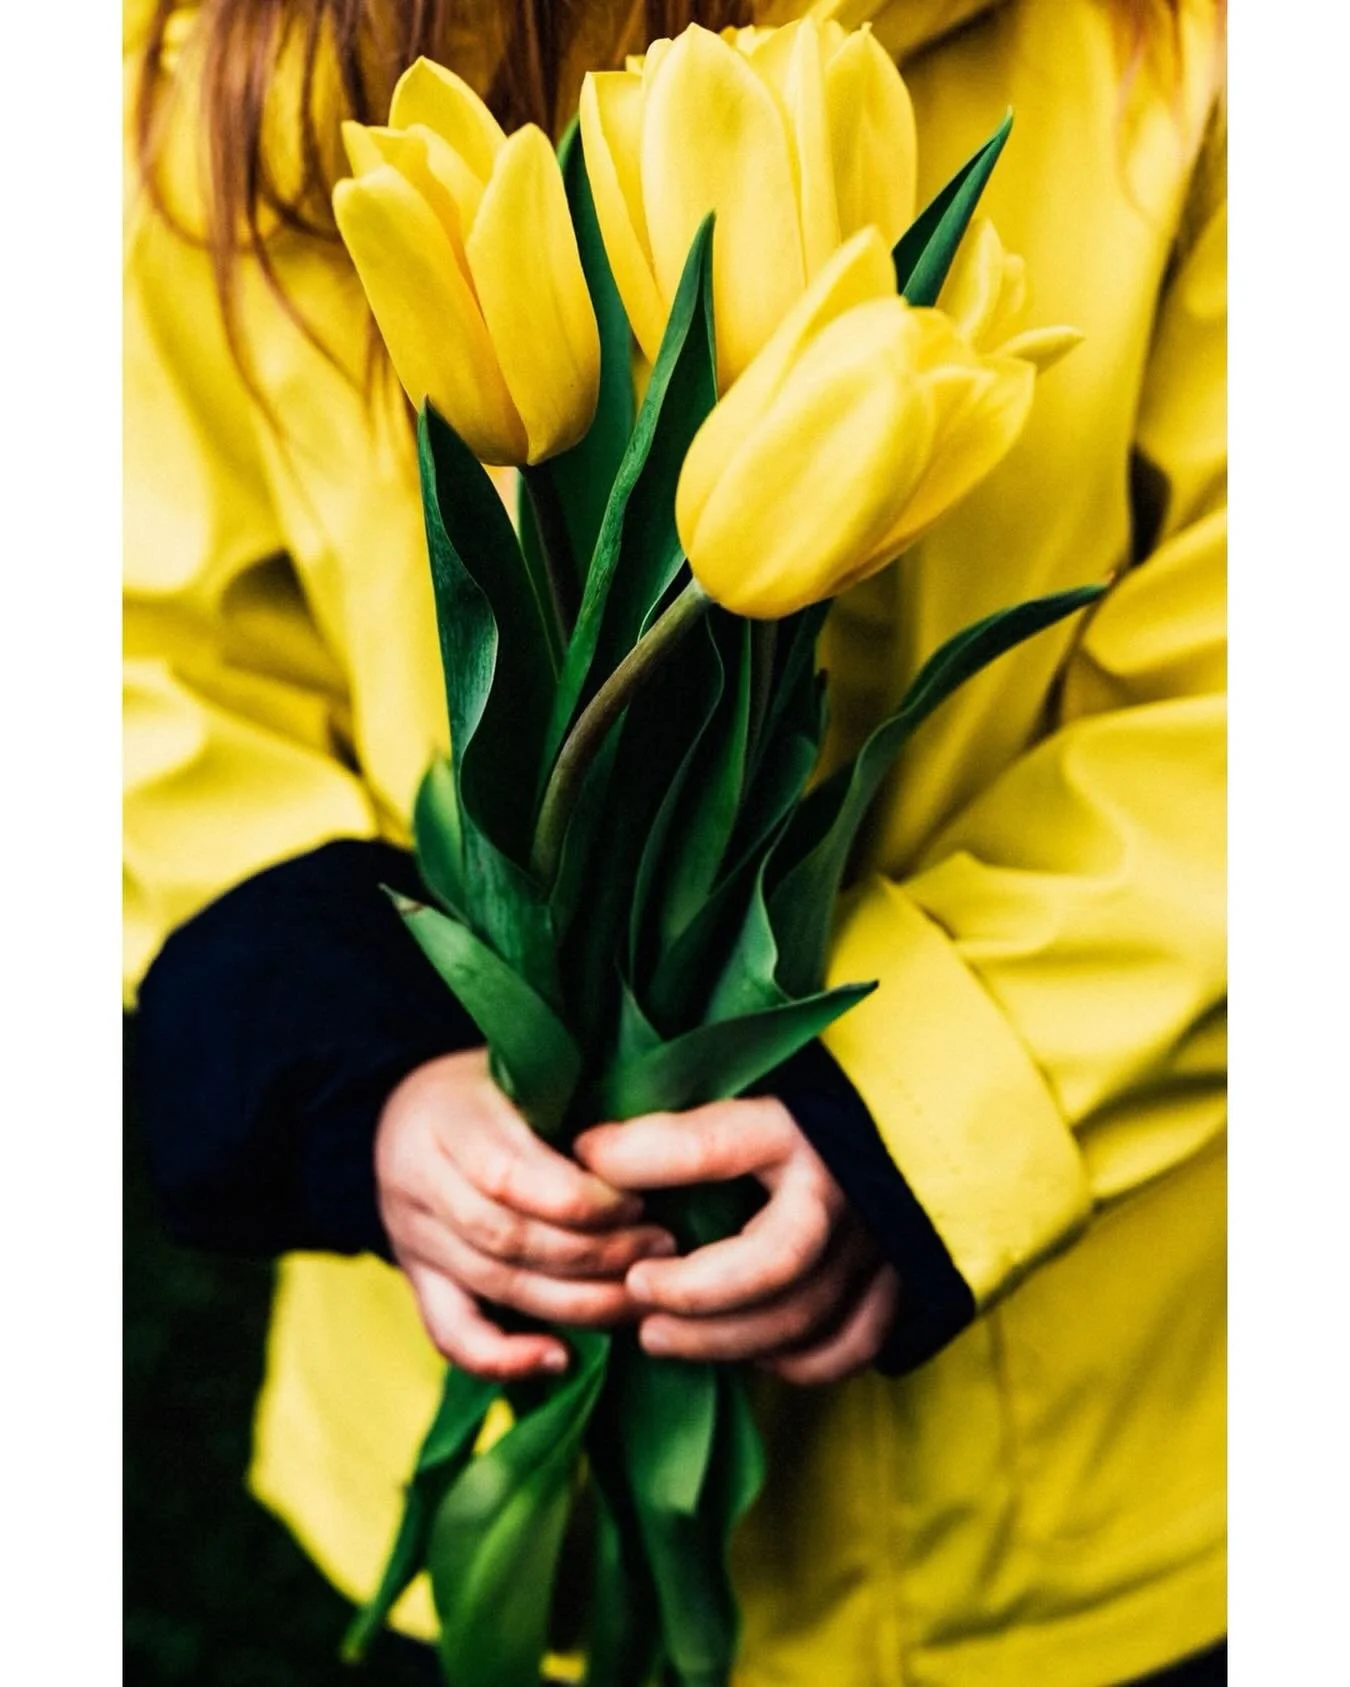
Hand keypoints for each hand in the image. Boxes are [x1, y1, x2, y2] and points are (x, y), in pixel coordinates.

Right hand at [376, 1049, 676, 1378]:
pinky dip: (505, 1358)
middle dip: (595, 1253)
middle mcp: (416, 1179)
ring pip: (495, 1284)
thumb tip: (654, 1149)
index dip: (581, 1200)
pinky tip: (561, 1359)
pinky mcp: (416, 1280)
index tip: (640, 1201)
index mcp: (445, 1117)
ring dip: (577, 1301)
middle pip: (507, 1237)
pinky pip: (451, 1334)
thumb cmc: (494, 1085)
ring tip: (643, 1292)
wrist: (411, 1111)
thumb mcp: (524, 1071)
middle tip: (663, 1247)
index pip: (508, 1173)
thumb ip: (573, 1106)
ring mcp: (412, 1236)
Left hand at [573, 1096, 898, 1384]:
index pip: (711, 1147)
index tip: (587, 1157)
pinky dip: (794, 1360)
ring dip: (721, 1338)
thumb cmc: (805, 1096)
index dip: (639, 1158)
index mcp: (800, 1124)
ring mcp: (879, 1242)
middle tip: (632, 1288)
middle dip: (692, 1290)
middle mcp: (844, 1187)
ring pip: (801, 1315)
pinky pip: (848, 1344)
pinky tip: (745, 1351)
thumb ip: (679, 1117)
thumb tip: (587, 1146)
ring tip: (654, 1333)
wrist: (907, 1116)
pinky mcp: (900, 1281)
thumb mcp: (747, 1084)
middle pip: (770, 1262)